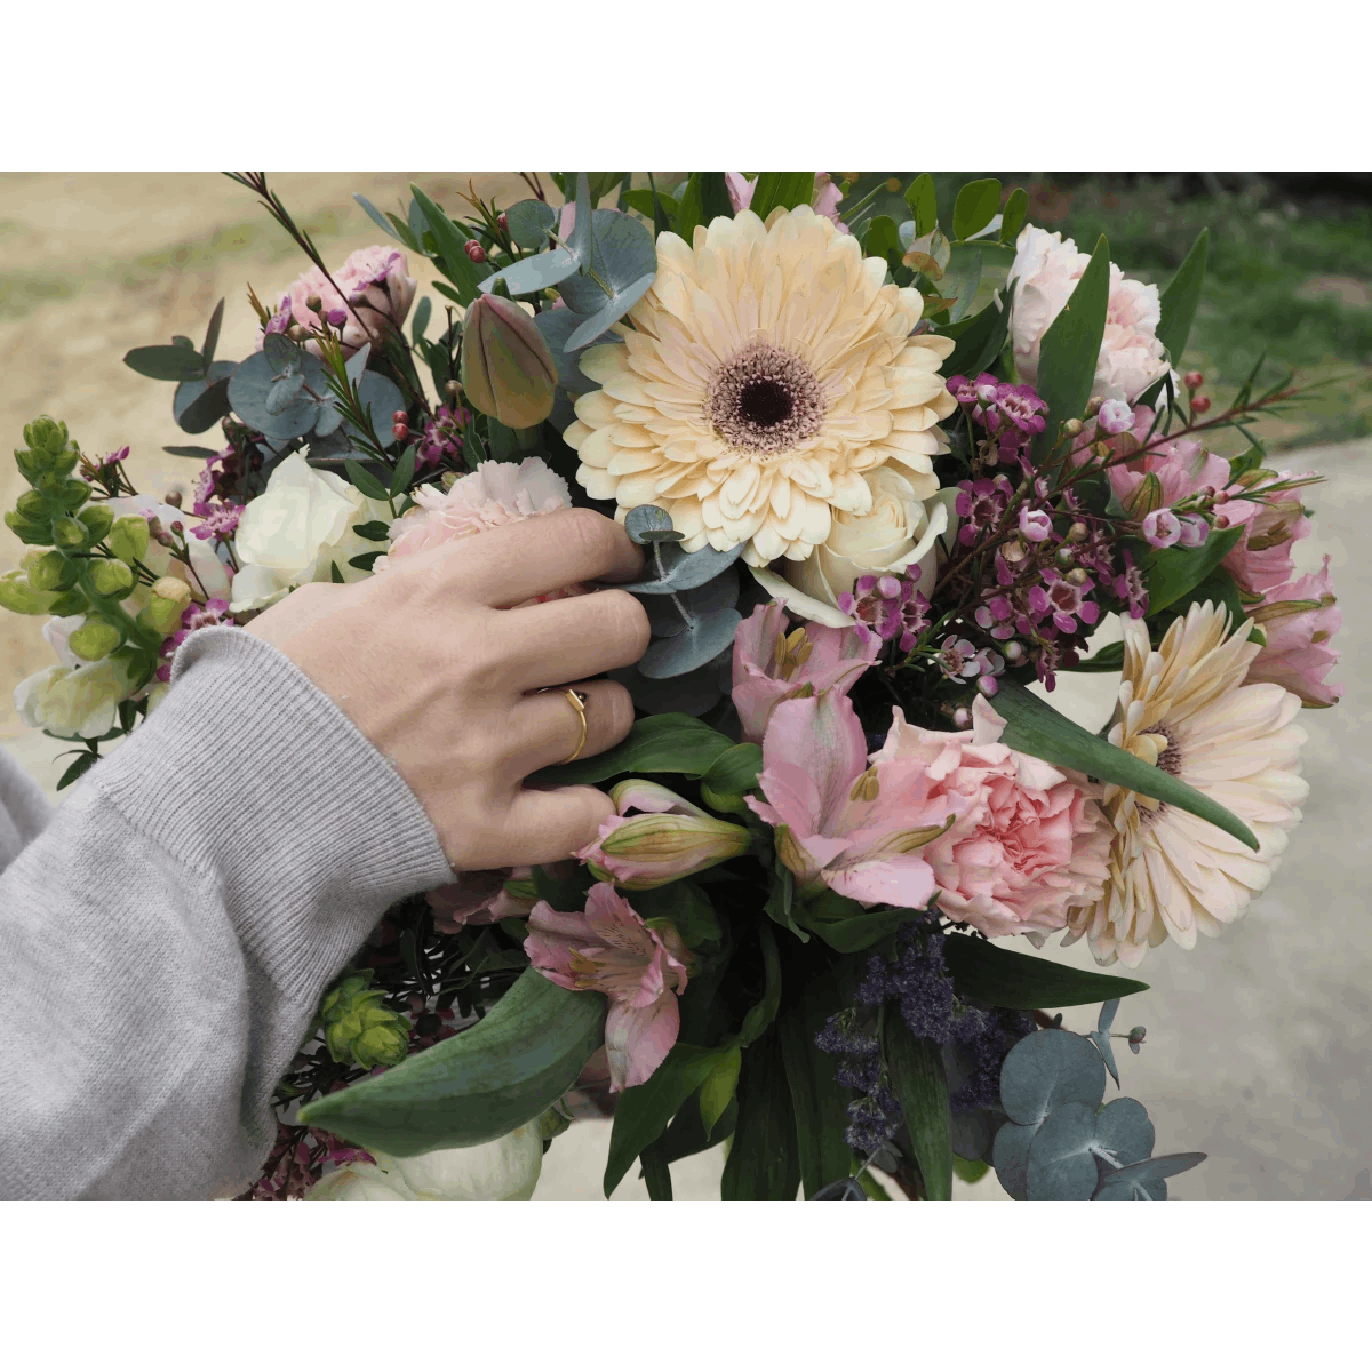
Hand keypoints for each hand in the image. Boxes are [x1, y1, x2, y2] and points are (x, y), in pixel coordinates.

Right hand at [243, 507, 649, 871]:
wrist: (220, 805)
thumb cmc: (266, 692)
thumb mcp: (330, 605)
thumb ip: (412, 590)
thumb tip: (475, 582)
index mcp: (437, 592)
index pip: (574, 541)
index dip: (615, 549)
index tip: (619, 565)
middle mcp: (477, 662)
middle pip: (618, 628)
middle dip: (623, 632)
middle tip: (599, 647)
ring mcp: (487, 749)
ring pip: (611, 718)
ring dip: (599, 717)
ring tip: (564, 725)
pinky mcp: (486, 828)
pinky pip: (586, 816)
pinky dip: (583, 809)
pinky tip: (560, 800)